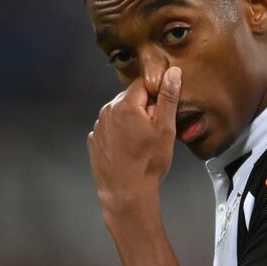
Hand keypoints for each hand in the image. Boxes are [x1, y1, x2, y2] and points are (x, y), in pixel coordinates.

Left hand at [87, 67, 180, 219]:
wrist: (126, 193)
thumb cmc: (147, 164)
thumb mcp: (165, 129)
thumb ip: (168, 98)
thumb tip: (172, 72)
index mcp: (125, 104)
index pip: (144, 84)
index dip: (156, 97)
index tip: (161, 114)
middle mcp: (107, 111)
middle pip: (131, 99)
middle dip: (144, 110)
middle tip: (153, 133)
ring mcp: (98, 126)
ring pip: (120, 114)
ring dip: (131, 123)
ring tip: (140, 145)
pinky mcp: (94, 140)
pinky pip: (110, 129)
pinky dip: (119, 135)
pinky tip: (128, 151)